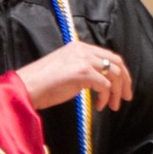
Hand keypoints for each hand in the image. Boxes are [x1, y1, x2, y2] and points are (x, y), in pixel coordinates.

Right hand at [15, 43, 132, 112]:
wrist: (25, 88)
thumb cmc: (41, 85)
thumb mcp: (65, 71)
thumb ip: (82, 70)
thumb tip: (99, 81)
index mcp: (79, 47)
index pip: (109, 56)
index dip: (120, 72)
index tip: (123, 88)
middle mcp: (83, 49)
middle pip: (116, 62)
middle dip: (125, 81)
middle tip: (127, 97)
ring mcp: (83, 59)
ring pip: (114, 73)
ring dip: (117, 92)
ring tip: (113, 106)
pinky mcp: (82, 72)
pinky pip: (105, 85)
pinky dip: (106, 97)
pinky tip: (99, 106)